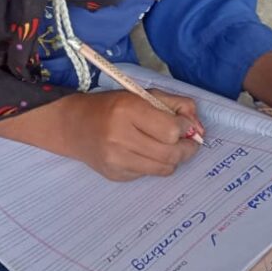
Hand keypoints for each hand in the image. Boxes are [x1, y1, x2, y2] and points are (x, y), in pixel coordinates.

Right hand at [0, 89, 203, 180]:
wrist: (73, 125)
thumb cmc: (111, 106)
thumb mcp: (141, 94)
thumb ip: (175, 104)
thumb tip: (198, 125)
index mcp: (127, 110)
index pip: (171, 130)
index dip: (185, 128)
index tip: (185, 124)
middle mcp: (119, 137)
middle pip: (171, 153)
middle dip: (187, 148)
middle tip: (189, 142)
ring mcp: (116, 160)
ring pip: (163, 168)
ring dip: (173, 159)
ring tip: (169, 147)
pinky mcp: (115, 175)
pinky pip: (148, 174)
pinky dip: (154, 165)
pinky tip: (145, 153)